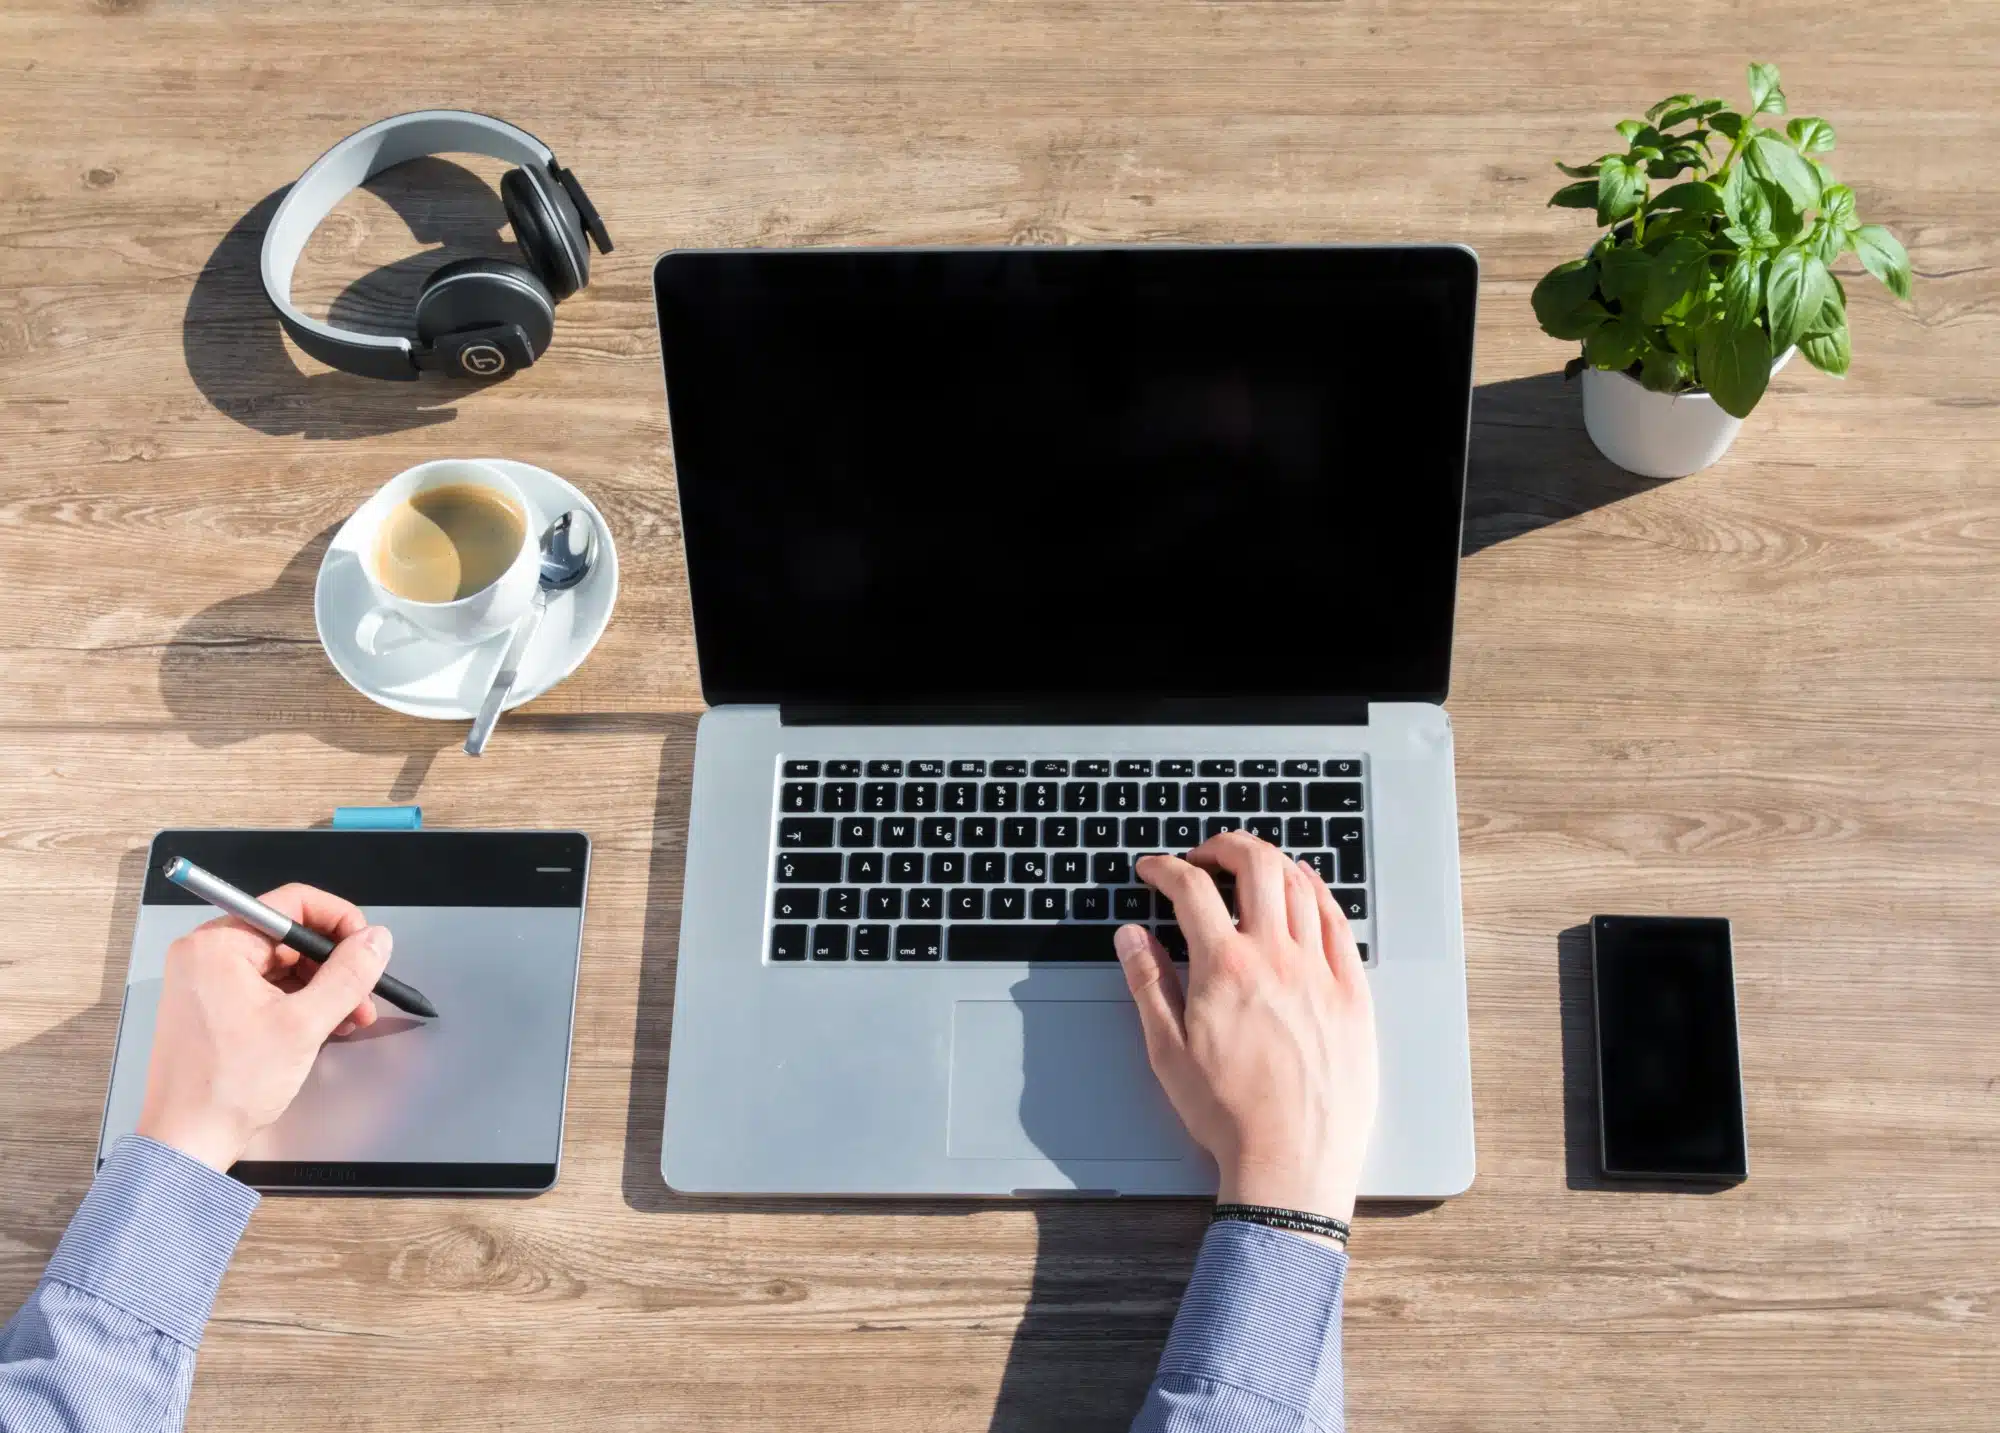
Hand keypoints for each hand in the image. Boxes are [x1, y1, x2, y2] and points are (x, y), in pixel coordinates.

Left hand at [135, 884, 392, 1171]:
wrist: (188, 1142)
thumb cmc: (225, 1088)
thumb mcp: (304, 1024)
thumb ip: (349, 974)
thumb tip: (376, 941)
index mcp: (216, 946)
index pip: (292, 903)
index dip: (339, 921)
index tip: (366, 945)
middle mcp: (205, 956)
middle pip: (290, 937)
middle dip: (335, 965)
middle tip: (364, 993)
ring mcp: (207, 983)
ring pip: (283, 966)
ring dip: (323, 988)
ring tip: (350, 1017)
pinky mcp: (214, 1008)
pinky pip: (268, 989)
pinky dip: (300, 1004)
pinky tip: (325, 1026)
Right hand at [1117, 833, 1378, 1226]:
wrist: (1291, 1161)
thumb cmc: (1228, 1115)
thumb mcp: (1167, 1051)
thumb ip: (1147, 983)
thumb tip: (1130, 936)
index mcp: (1225, 968)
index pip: (1191, 889)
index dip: (1166, 868)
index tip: (1154, 870)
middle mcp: (1276, 958)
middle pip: (1255, 865)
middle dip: (1224, 845)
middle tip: (1205, 854)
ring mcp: (1320, 971)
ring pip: (1300, 886)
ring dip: (1271, 862)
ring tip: (1251, 867)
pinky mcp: (1353, 992)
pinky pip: (1339, 922)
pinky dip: (1318, 893)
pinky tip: (1305, 889)